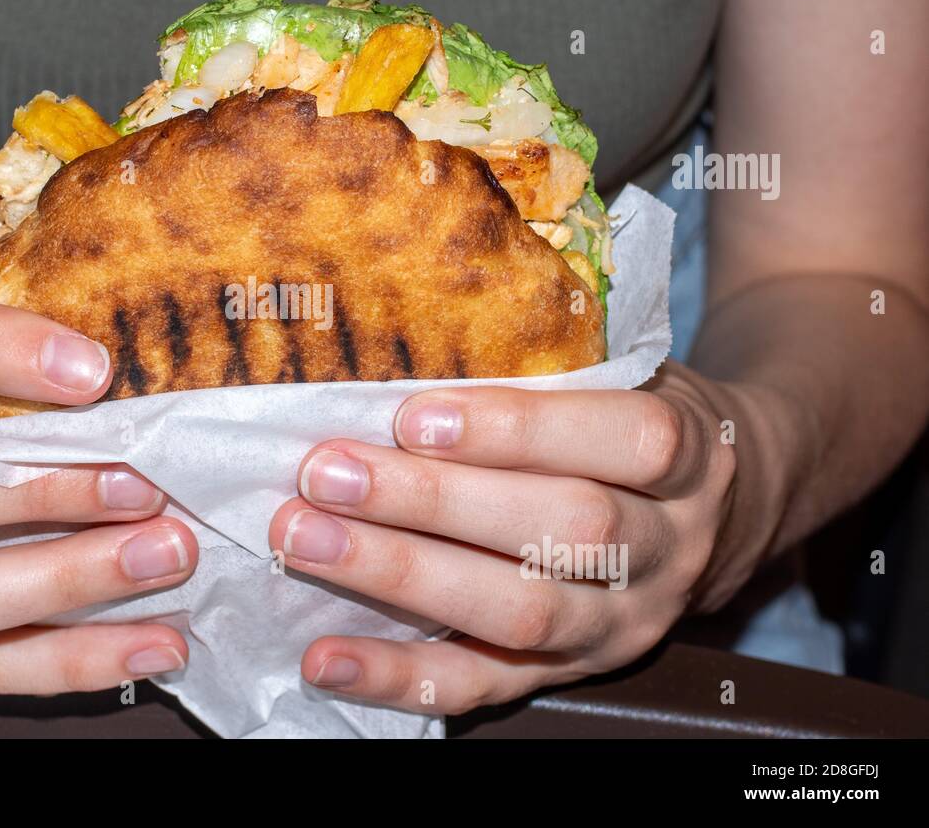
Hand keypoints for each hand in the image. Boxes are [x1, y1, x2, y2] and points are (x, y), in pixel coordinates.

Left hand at [269, 362, 775, 714]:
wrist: (727, 517)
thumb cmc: (631, 425)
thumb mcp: (625, 378)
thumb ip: (550, 370)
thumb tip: (400, 345)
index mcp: (692, 459)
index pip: (629, 442)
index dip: (519, 429)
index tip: (412, 416)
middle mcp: (668, 550)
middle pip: (563, 531)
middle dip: (432, 502)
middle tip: (327, 473)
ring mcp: (621, 624)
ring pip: (519, 613)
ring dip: (401, 576)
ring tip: (306, 540)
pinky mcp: (570, 674)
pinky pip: (483, 688)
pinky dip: (398, 675)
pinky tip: (324, 658)